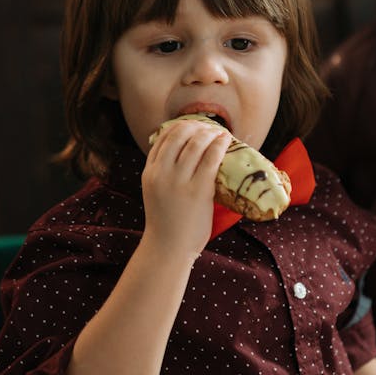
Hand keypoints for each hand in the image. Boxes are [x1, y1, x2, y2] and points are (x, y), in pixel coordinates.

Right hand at [141, 118, 231, 259]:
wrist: (168, 248)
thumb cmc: (167, 223)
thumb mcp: (156, 193)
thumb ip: (165, 174)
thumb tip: (186, 157)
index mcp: (149, 172)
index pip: (162, 138)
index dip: (180, 127)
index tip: (193, 126)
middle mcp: (162, 173)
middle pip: (179, 136)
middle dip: (196, 126)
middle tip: (209, 127)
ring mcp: (179, 181)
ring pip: (196, 144)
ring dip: (210, 133)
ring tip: (220, 133)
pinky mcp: (198, 190)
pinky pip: (211, 159)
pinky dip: (220, 145)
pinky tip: (226, 141)